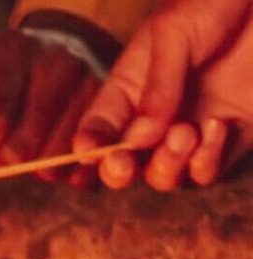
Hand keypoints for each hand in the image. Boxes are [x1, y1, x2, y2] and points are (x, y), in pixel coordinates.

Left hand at [0, 29, 100, 186]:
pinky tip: (61, 155)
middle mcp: (59, 65)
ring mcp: (92, 89)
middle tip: (6, 151)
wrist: (62, 52)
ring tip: (33, 150)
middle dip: (5, 160)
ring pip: (52, 166)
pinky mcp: (119, 118)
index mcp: (14, 52)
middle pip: (20, 151)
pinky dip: (69, 174)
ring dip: (36, 169)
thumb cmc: (7, 78)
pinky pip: (85, 172)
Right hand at [75, 0, 252, 189]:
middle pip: (126, 165)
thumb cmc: (213, 3)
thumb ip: (157, 87)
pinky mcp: (234, 134)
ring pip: (165, 175)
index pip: (98, 128)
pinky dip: (209, 160)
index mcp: (130, 89)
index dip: (89, 148)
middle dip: (119, 171)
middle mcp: (157, 116)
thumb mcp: (173, 34)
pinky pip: (211, 169)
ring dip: (168, 165)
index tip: (91, 152)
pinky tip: (217, 125)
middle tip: (126, 161)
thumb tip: (138, 139)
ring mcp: (193, 128)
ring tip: (185, 133)